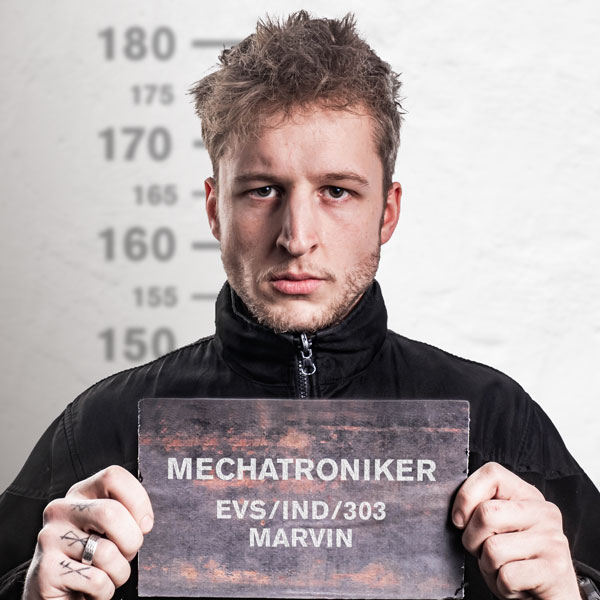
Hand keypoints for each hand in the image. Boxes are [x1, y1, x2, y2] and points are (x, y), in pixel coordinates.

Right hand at [23, 465, 152, 599]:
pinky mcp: (46, 571)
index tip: (145, 525)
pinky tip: (91, 590)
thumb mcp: (110, 528)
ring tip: (106, 574)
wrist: (60, 595)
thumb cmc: (94, 558)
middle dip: (131, 541)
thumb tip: (144, 522)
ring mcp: (49, 539)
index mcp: (80, 493)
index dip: (138, 501)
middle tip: (126, 554)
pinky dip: (104, 591)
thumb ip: (125, 513)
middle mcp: (60, 510)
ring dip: (119, 572)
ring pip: (107, 552)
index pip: (113, 476)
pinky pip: (96, 580)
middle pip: (111, 512)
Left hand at [452, 462, 578, 599]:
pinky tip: (515, 585)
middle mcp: (544, 513)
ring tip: (502, 568)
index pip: (492, 473)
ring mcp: (552, 540)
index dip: (466, 496)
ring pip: (493, 549)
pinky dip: (502, 586)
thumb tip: (455, 511)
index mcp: (528, 496)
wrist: (549, 596)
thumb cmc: (515, 560)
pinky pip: (507, 576)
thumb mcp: (498, 528)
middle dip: (473, 539)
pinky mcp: (554, 570)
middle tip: (483, 551)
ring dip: (488, 567)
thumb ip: (482, 509)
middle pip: (486, 513)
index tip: (460, 520)